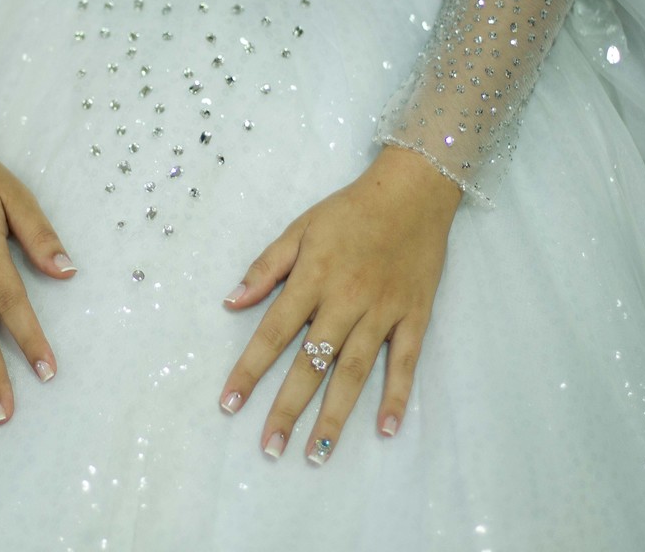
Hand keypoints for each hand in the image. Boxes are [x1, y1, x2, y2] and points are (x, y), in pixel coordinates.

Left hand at [219, 145, 460, 462]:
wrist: (412, 192)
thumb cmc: (349, 210)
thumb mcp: (300, 228)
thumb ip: (266, 267)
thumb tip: (231, 302)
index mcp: (313, 278)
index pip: (273, 333)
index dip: (249, 370)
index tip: (229, 404)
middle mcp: (346, 300)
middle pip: (311, 363)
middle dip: (287, 407)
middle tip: (269, 448)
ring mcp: (383, 312)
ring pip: (354, 371)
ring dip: (335, 414)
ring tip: (316, 452)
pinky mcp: (415, 317)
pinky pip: (405, 362)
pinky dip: (396, 396)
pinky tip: (385, 429)